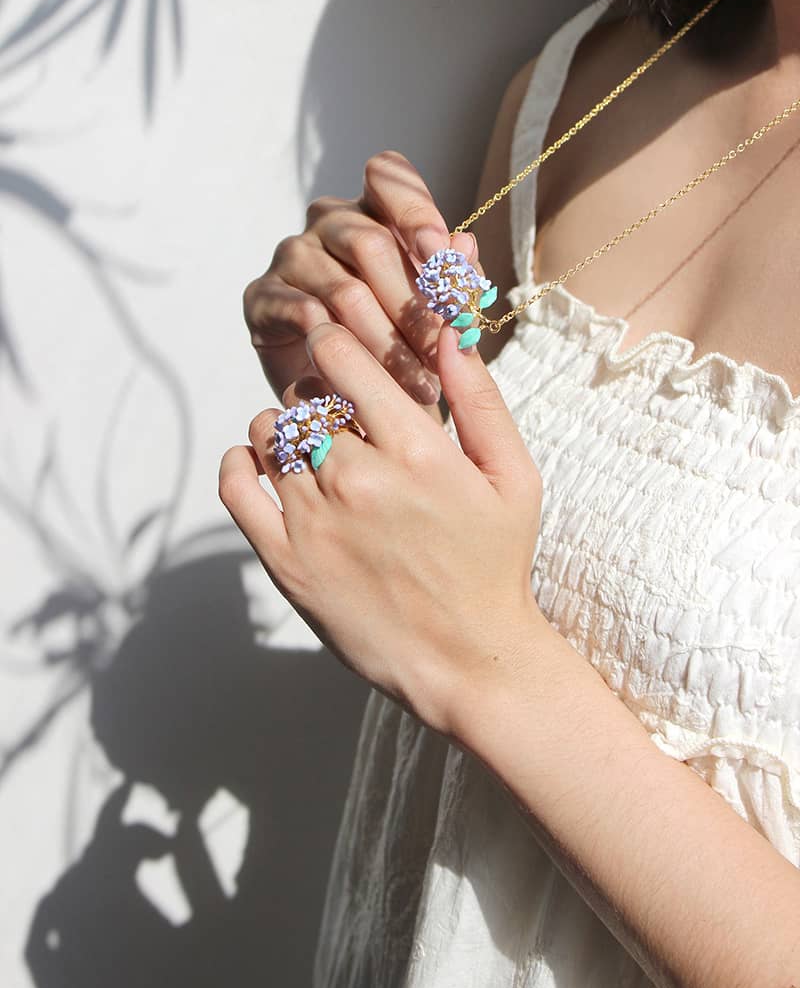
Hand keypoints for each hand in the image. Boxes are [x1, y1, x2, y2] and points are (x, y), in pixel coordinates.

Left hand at [219, 319, 544, 735]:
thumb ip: (479, 398)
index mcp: (415, 448)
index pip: (340, 355)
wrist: (467, 659)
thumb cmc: (494, 563)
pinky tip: (261, 465)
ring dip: (287, 431)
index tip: (341, 353)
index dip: (335, 342)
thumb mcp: (511, 476)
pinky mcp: (285, 561)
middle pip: (303, 395)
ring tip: (316, 452)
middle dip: (319, 394)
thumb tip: (448, 329)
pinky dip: (240, 463)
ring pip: (269, 434)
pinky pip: (236, 486)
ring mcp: (315, 521)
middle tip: (341, 417)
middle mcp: (358, 478)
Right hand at [243, 150, 479, 418]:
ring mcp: (292, 255)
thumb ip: (451, 278)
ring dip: (389, 345)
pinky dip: (343, 353)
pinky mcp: (261, 297)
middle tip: (444, 353)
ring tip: (421, 385)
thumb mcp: (434, 312)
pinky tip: (367, 383)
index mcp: (372, 209)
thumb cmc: (396, 343)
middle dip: (414, 306)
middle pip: (371, 244)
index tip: (442, 257)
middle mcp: (327, 221)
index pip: (387, 176)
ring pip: (345, 291)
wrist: (341, 394)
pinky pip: (305, 318)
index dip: (415, 210)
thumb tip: (465, 244)